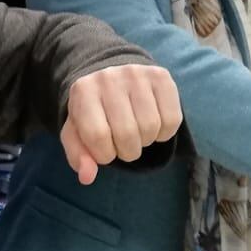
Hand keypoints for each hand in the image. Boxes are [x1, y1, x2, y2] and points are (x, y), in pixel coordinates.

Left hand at [60, 64, 182, 184]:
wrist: (111, 76)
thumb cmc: (94, 111)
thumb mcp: (78, 132)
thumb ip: (78, 155)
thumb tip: (87, 177)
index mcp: (83, 91)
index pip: (97, 136)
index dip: (104, 154)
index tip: (105, 151)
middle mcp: (109, 78)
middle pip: (127, 134)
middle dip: (127, 151)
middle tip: (124, 145)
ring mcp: (137, 74)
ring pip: (151, 127)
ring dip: (145, 141)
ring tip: (137, 133)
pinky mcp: (160, 76)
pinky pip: (172, 119)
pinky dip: (164, 133)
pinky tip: (154, 126)